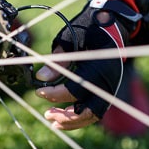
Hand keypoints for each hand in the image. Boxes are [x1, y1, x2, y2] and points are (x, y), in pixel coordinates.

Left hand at [35, 7, 128, 129]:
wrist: (110, 26)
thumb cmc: (88, 30)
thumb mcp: (69, 40)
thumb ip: (57, 61)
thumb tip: (40, 78)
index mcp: (99, 68)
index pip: (76, 89)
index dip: (55, 94)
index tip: (39, 92)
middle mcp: (108, 82)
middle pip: (88, 111)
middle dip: (66, 117)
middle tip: (47, 114)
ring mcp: (109, 88)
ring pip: (92, 115)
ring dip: (72, 121)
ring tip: (52, 121)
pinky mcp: (106, 91)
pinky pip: (95, 111)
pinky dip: (80, 118)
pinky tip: (64, 119)